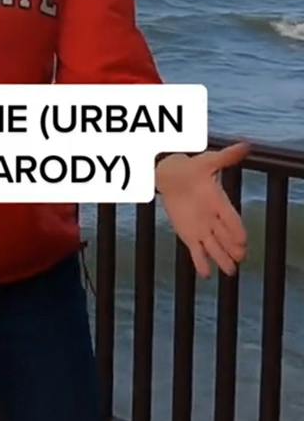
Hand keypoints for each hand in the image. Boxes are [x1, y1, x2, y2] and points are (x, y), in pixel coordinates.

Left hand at [155, 142, 250, 278]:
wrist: (173, 176)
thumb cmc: (192, 169)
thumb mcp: (208, 162)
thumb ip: (226, 157)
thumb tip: (246, 145)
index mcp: (219, 202)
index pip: (230, 218)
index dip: (236, 229)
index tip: (243, 240)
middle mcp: (213, 218)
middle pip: (225, 236)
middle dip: (232, 247)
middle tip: (240, 258)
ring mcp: (202, 228)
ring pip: (213, 246)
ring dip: (221, 258)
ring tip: (230, 272)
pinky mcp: (189, 234)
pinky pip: (196, 250)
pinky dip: (200, 262)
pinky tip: (206, 275)